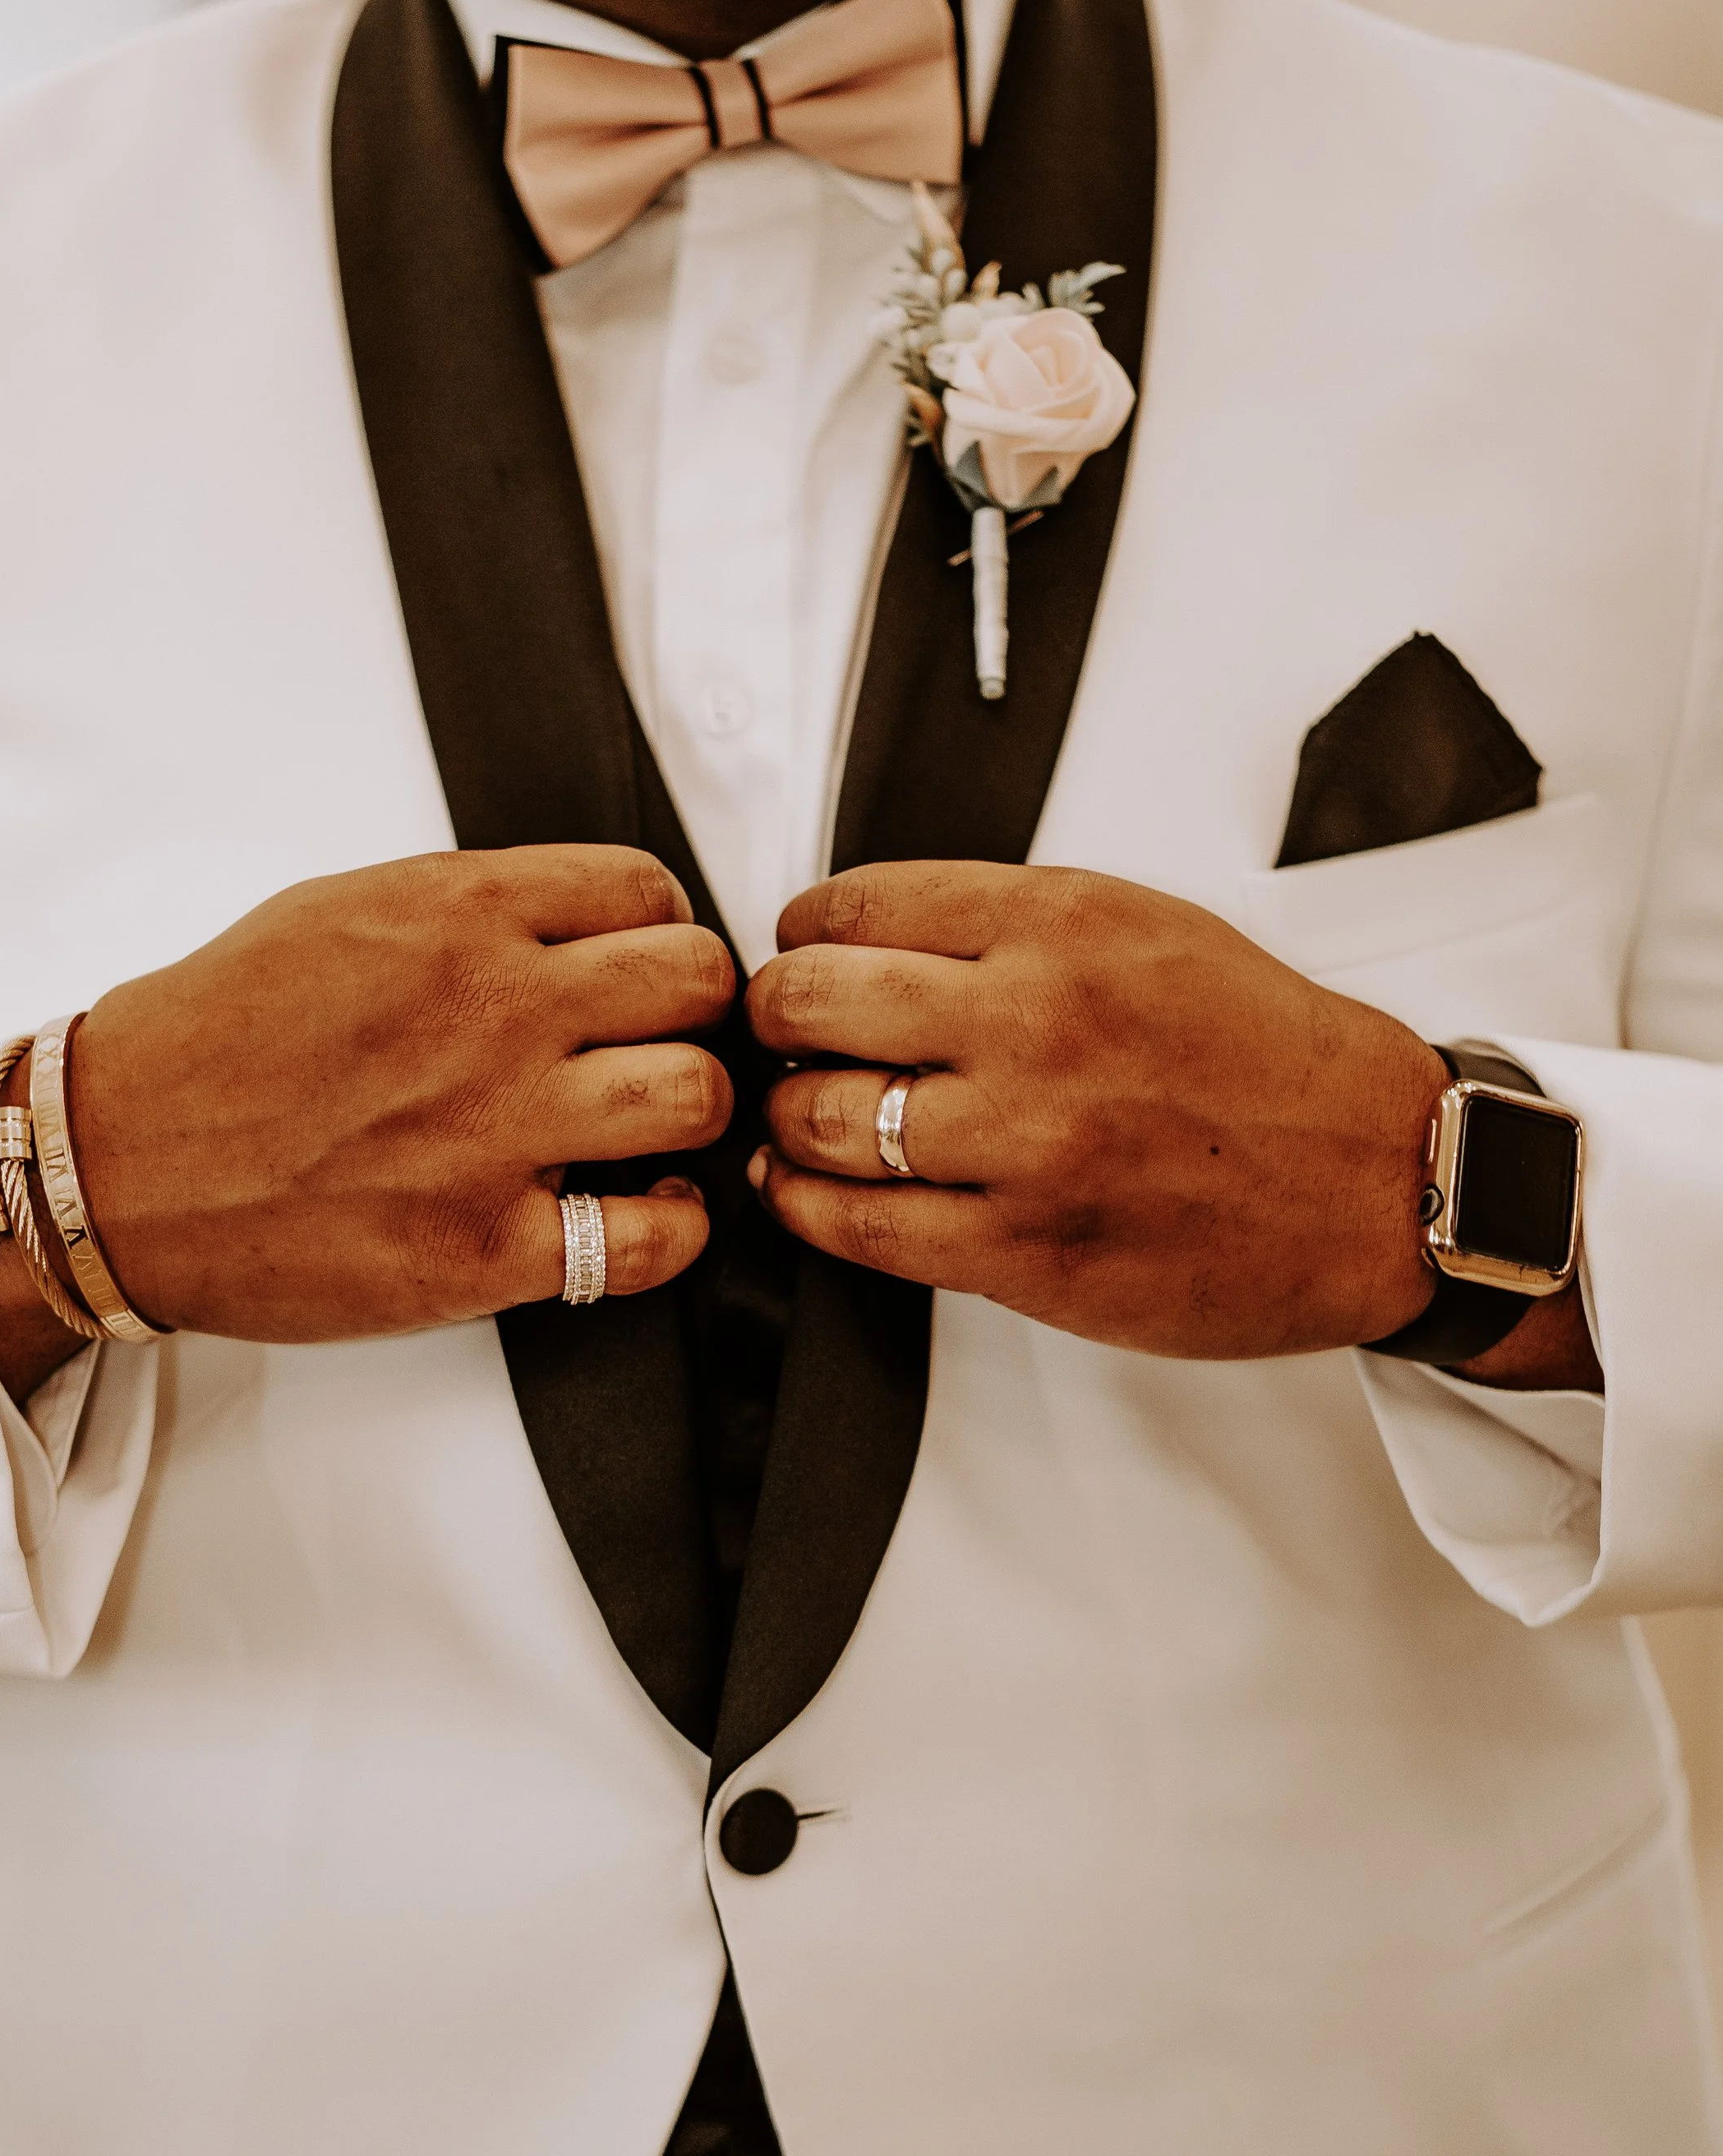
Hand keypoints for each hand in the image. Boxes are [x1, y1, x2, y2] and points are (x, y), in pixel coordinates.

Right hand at [0, 846, 734, 1398]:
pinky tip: (633, 1216)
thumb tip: (570, 922)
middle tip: (661, 1048)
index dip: (662, 934)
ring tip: (651, 1135)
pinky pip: (654, 1238)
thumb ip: (465, 910)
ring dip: (692, 1117)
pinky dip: (669, 1228)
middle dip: (699, 1016)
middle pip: (700, 983)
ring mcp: (496, 1130)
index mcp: (458, 912)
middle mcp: (493, 1008)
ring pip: (697, 1096)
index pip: (648, 891)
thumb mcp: (338, 911)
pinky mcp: (484, 1248)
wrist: (113, 1163)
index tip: (638, 974)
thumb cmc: (215, 1038)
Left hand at [746, 860, 1576, 1369]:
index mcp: (1063, 924)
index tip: (806, 958)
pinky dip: (805, 1205)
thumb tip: (876, 936)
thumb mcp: (1150, 930)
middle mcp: (1036, 1020)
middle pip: (809, 1002)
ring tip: (796, 1120)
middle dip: (773, 1020)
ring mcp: (1027, 1140)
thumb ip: (1015, 925)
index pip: (855, 906)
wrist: (1383, 1179)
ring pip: (816, 1117)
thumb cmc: (1272, 1058)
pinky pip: (857, 1225)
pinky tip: (806, 1190)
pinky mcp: (1025, 1249)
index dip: (804, 936)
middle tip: (781, 1039)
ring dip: (783, 1118)